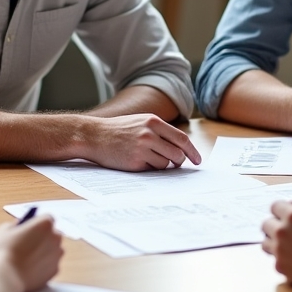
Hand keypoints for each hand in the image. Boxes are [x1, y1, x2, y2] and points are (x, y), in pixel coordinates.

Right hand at [0, 215, 62, 291]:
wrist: (7, 278)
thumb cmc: (4, 252)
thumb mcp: (3, 231)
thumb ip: (14, 225)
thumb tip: (19, 226)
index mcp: (45, 223)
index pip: (45, 218)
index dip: (36, 224)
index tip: (28, 229)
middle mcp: (55, 237)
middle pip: (51, 234)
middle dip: (42, 237)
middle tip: (26, 244)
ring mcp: (57, 254)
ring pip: (52, 250)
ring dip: (43, 252)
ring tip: (26, 259)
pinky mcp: (55, 270)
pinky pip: (50, 264)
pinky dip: (43, 266)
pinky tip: (29, 269)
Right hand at [82, 113, 201, 170]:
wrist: (94, 136)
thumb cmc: (118, 129)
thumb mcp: (140, 122)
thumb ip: (160, 131)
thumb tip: (180, 147)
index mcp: (153, 122)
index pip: (182, 139)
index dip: (192, 151)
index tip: (198, 160)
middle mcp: (149, 134)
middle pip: (177, 154)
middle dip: (179, 161)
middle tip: (175, 164)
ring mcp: (142, 148)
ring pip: (166, 163)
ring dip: (162, 165)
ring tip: (148, 158)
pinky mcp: (134, 162)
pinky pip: (152, 170)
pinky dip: (150, 168)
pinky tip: (138, 161)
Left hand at [261, 200, 291, 291]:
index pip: (274, 206)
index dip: (282, 209)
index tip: (286, 214)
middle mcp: (282, 232)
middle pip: (266, 224)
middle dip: (275, 224)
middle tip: (286, 229)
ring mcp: (279, 251)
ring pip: (266, 243)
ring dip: (275, 242)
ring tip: (289, 244)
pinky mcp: (281, 267)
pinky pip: (275, 260)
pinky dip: (283, 258)